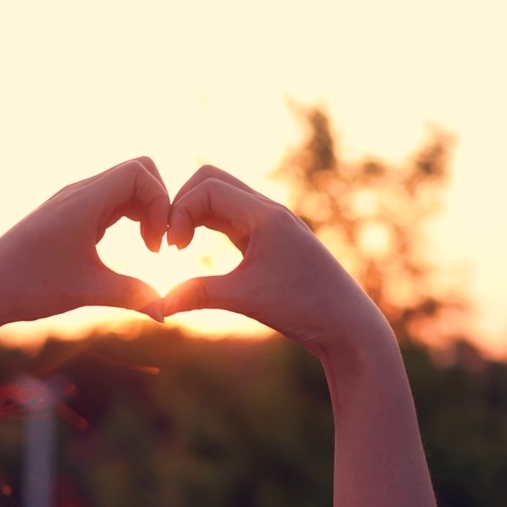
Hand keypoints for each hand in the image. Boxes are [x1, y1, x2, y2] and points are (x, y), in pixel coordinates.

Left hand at [0, 157, 170, 333]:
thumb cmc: (27, 286)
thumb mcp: (85, 291)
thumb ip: (132, 296)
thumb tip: (167, 312)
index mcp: (82, 200)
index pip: (140, 172)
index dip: (161, 201)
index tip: (157, 244)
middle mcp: (77, 193)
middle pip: (137, 172)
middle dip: (158, 202)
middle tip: (157, 244)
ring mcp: (71, 202)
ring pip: (123, 186)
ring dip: (143, 210)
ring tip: (147, 248)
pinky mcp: (67, 217)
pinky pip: (108, 201)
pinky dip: (128, 216)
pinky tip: (127, 247)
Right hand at [163, 165, 390, 356]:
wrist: (347, 325)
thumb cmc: (304, 308)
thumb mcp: (246, 299)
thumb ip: (199, 294)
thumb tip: (159, 304)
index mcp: (265, 214)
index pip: (207, 187)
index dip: (179, 211)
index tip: (172, 248)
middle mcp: (268, 211)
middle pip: (211, 181)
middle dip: (182, 204)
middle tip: (170, 241)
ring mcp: (270, 224)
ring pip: (220, 199)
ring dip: (194, 214)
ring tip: (178, 247)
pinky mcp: (269, 240)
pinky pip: (230, 219)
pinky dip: (206, 226)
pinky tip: (195, 252)